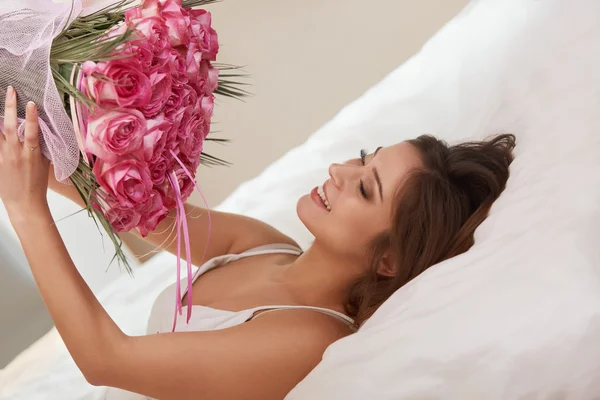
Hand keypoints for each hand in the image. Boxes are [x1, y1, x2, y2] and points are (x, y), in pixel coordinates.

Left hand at [0, 87, 49, 216]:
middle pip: (10, 127)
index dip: (32, 117)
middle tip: (10, 91)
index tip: (31, 102)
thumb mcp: (45, 164)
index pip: (33, 132)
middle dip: (10, 108)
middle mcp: (16, 154)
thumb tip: (41, 130)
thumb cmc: (37, 184)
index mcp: (32, 155)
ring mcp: (3, 158)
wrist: (24, 203)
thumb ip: (42, 147)